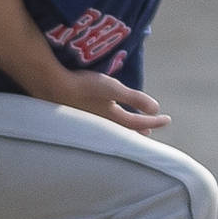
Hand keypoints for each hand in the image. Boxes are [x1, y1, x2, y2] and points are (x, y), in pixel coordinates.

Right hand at [51, 70, 171, 131]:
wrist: (50, 85)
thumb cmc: (83, 86)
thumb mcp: (113, 88)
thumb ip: (134, 99)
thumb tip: (155, 109)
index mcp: (111, 120)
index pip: (138, 124)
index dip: (154, 121)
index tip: (167, 119)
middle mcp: (101, 126)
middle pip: (124, 132)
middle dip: (137, 131)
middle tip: (148, 132)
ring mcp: (88, 123)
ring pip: (111, 129)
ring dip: (123, 128)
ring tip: (129, 127)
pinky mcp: (77, 117)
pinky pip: (99, 124)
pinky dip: (108, 124)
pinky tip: (103, 118)